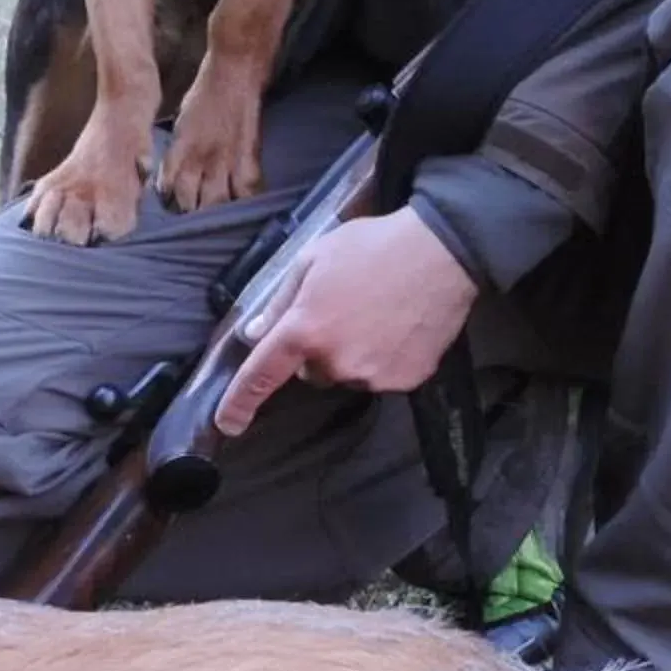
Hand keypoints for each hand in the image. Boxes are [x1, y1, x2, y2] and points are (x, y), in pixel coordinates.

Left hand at [213, 208, 476, 436]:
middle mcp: (336, 362)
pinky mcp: (405, 380)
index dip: (240, 402)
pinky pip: (380, 376)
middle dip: (318, 348)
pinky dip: (383, 358)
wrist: (442, 251)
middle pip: (313, 371)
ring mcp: (373, 376)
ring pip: (347, 374)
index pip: (262, 375)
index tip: (228, 424)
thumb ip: (280, 301)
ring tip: (376, 313)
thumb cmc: (372, 246)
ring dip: (351, 354)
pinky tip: (398, 326)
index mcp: (305, 330)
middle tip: (342, 310)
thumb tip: (256, 334)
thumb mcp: (313, 258)